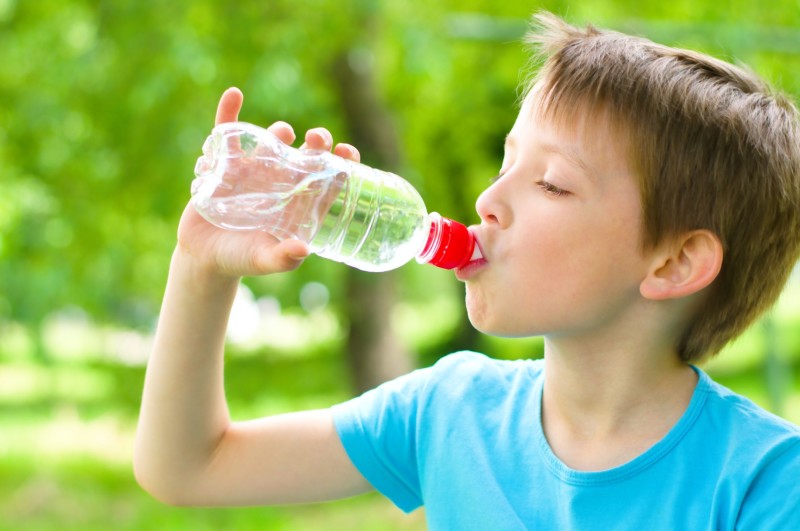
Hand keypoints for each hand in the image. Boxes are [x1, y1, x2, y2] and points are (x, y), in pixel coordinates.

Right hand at [176, 87, 360, 277]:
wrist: (204, 256)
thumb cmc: (241, 259)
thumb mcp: (263, 261)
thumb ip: (283, 259)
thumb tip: (303, 250)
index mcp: (297, 204)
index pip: (327, 180)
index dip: (341, 164)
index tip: (347, 153)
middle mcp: (280, 184)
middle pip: (304, 156)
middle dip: (316, 143)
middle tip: (318, 137)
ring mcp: (253, 172)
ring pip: (271, 143)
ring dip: (279, 132)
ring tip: (284, 133)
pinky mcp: (225, 165)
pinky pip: (227, 134)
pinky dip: (228, 113)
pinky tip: (234, 94)